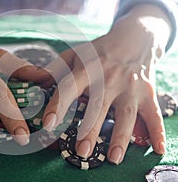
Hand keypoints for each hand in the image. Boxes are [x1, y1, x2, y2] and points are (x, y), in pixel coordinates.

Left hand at [42, 4, 169, 164]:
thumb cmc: (100, 50)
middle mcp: (109, 79)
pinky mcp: (148, 92)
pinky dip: (157, 131)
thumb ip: (56, 68)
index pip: (70, 87)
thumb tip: (39, 84)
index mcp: (87, 69)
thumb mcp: (76, 53)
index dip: (59, 105)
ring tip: (112, 158)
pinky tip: (157, 148)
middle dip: (90, 130)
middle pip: (98, 106)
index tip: (49, 123)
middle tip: (81, 151)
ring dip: (120, 136)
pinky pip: (154, 113)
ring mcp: (130, 86)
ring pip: (126, 114)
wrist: (135, 37)